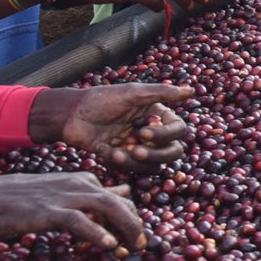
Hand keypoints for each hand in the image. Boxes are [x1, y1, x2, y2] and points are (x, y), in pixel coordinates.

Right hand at [0, 174, 145, 254]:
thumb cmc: (20, 199)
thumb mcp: (59, 193)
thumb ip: (85, 200)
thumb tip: (113, 204)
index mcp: (84, 181)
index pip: (120, 197)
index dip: (131, 218)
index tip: (135, 238)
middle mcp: (80, 185)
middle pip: (121, 202)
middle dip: (135, 224)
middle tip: (141, 245)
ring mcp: (66, 196)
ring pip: (108, 207)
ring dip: (125, 228)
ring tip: (132, 248)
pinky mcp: (50, 211)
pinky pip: (79, 221)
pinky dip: (96, 232)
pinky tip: (108, 245)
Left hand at [40, 84, 196, 171]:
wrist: (70, 115)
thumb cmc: (101, 100)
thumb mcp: (132, 93)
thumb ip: (161, 92)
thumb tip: (191, 91)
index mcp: (157, 115)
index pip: (178, 130)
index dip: (165, 135)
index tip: (143, 132)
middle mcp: (151, 132)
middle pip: (172, 152)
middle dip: (154, 155)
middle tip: (134, 150)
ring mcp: (137, 147)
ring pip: (152, 166)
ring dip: (134, 162)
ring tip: (114, 153)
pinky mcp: (121, 159)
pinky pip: (131, 170)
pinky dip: (117, 163)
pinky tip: (102, 150)